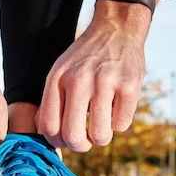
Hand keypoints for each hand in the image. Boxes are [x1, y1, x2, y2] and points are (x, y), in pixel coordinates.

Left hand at [37, 0, 163, 151]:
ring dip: (101, 137)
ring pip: (100, 136)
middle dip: (80, 146)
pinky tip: (117, 107)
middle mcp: (79, 80)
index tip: (65, 140)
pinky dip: (120, 123)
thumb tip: (46, 135)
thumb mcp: (60, 72)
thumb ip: (52, 102)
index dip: (57, 142)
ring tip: (102, 124)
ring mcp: (105, 82)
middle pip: (73, 137)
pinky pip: (122, 125)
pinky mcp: (130, 86)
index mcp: (58, 79)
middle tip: (86, 141)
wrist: (117, 29)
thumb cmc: (85, 59)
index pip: (49, 126)